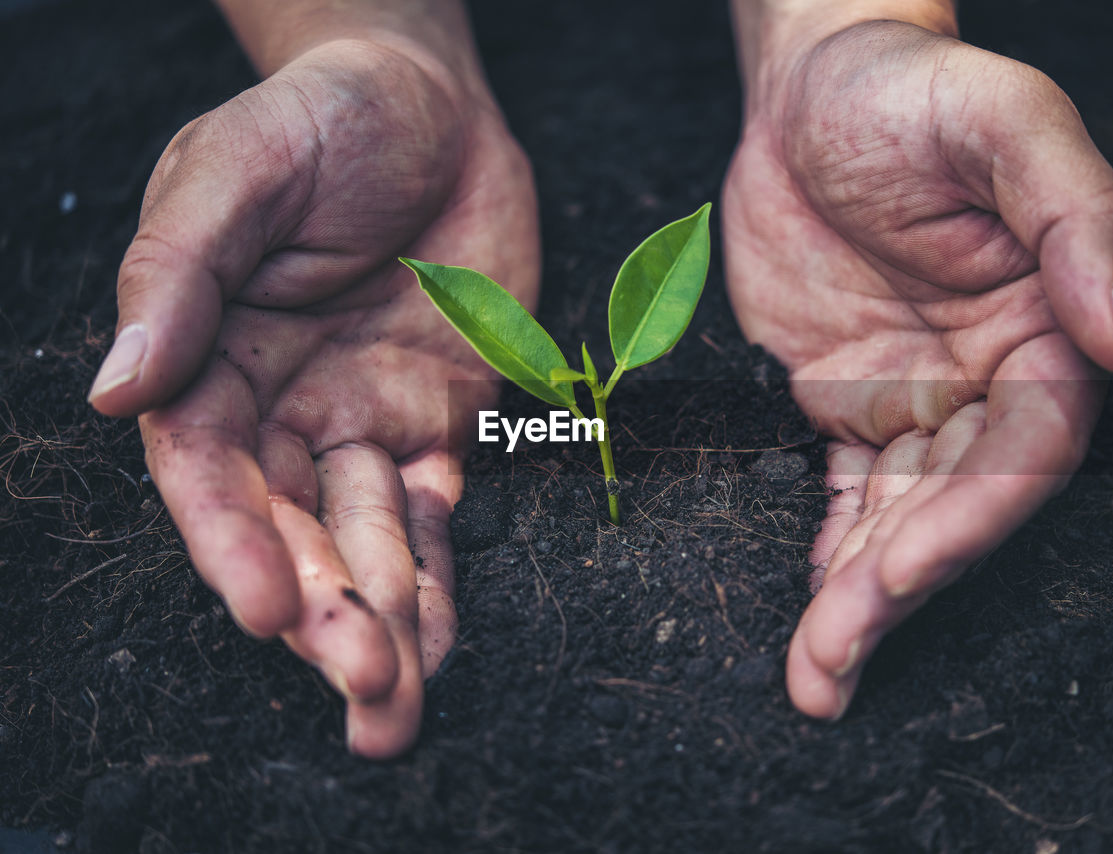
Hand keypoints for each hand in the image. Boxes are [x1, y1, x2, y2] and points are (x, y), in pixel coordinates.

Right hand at [89, 38, 537, 755]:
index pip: (207, 472)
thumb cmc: (320, 119)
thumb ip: (176, 275)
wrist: (429, 104)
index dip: (233, 543)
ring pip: (361, 540)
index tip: (267, 609)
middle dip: (323, 613)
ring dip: (382, 621)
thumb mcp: (235, 171)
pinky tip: (440, 641)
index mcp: (206, 359)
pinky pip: (430, 515)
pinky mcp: (433, 422)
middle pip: (290, 529)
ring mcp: (357, 421)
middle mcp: (276, 407)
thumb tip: (112, 388)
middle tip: (364, 691)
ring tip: (399, 699)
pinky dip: (434, 577)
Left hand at [723, 17, 1112, 718]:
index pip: (1027, 449)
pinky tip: (814, 611)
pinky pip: (841, 490)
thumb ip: (1078, 224)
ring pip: (896, 515)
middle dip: (900, 587)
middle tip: (835, 665)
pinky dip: (828, 550)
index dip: (973, 517)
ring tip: (817, 677)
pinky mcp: (846, 399)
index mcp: (1044, 326)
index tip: (905, 571)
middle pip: (957, 505)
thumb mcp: (1005, 124)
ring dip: (858, 597)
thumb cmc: (911, 87)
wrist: (809, 86)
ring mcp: (916, 396)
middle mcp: (987, 378)